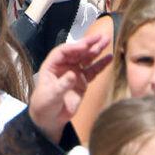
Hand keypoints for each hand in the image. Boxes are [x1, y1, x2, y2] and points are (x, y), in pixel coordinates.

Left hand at [26, 28, 111, 143]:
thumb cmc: (44, 104)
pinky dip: (101, 64)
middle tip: (100, 36)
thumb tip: (73, 74)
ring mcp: (75, 72)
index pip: (64, 52)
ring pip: (86, 58)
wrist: (49, 119)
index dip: (74, 47)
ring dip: (96, 50)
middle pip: (77, 52)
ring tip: (107, 40)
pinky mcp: (83, 81)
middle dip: (88, 44)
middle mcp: (65, 65)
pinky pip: (93, 71)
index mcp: (53, 65)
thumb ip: (63, 84)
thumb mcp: (51, 95)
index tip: (85, 45)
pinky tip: (109, 57)